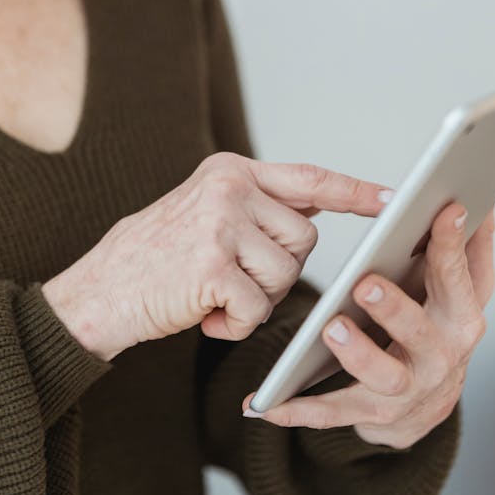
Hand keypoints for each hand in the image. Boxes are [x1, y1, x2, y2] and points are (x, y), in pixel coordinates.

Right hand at [42, 151, 392, 361]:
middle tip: (231, 278)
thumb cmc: (158, 257)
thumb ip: (260, 204)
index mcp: (231, 169)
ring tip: (211, 294)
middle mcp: (229, 187)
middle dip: (279, 270)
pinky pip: (257, 309)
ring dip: (255, 300)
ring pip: (286, 276)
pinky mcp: (212, 266)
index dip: (355, 190)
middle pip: (304, 239)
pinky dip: (234, 325)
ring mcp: (220, 224)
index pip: (309, 178)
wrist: (100, 290)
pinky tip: (202, 315)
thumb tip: (321, 203)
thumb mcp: (207, 210)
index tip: (394, 199)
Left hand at [243, 202, 494, 449]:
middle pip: (422, 332)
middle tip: (366, 283)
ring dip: (357, 353)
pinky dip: (298, 410)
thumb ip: (462, 246)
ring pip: (385, 376)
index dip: (453, 246)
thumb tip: (472, 200)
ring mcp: (408, 389)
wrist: (428, 402)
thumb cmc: (435, 327)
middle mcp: (441, 355)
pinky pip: (333, 412)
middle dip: (395, 308)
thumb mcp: (454, 287)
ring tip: (330, 329)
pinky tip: (263, 403)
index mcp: (459, 314)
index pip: (459, 277)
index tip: (443, 211)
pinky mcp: (374, 414)